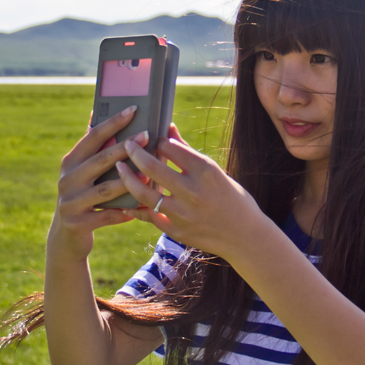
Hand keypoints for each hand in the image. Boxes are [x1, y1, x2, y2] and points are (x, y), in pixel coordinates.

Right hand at [48, 105, 148, 262]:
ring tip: (148, 174)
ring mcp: (70, 202)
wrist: (66, 236)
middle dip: (125, 148)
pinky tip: (141, 207)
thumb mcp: (82, 171)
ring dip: (128, 182)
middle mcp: (67, 179)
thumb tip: (97, 114)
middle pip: (100, 160)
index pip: (92, 137)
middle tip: (147, 135)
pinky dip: (124, 212)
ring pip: (104, 190)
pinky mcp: (77, 223)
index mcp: (70, 162)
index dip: (113, 123)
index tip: (133, 109)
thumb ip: (92, 148)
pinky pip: (106, 216)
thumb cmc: (83, 196)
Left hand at [115, 125, 267, 259]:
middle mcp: (192, 191)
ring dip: (127, 178)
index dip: (157, 140)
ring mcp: (182, 212)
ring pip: (143, 192)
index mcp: (205, 171)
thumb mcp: (214, 171)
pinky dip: (134, 207)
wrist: (244, 236)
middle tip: (126, 144)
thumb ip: (187, 152)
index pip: (171, 148)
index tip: (148, 136)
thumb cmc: (232, 198)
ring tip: (119, 167)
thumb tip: (168, 129)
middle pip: (152, 167)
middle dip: (134, 152)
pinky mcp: (175, 230)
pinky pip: (147, 216)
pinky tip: (124, 200)